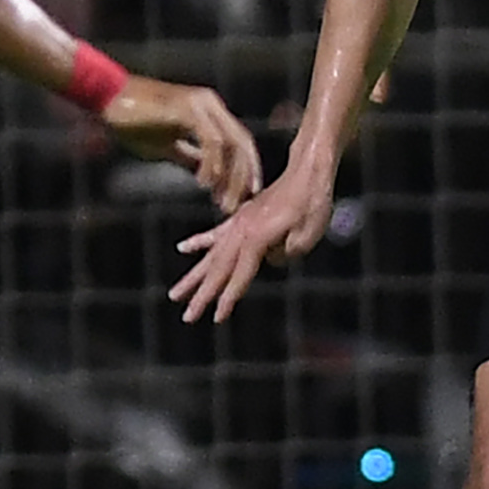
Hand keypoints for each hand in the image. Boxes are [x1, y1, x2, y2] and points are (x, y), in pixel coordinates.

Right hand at [103, 75, 263, 212]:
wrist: (107, 98)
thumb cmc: (133, 121)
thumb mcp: (167, 145)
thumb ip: (190, 158)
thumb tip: (208, 178)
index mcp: (210, 110)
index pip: (240, 141)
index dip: (248, 169)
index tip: (246, 195)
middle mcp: (211, 104)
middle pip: (242, 143)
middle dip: (242, 178)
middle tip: (233, 206)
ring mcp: (201, 105)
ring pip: (231, 144)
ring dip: (228, 177)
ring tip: (219, 202)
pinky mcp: (187, 110)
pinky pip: (210, 140)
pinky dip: (211, 164)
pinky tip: (202, 184)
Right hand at [168, 166, 337, 323]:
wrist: (308, 171)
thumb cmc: (313, 202)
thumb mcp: (309, 234)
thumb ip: (287, 252)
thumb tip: (271, 259)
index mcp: (258, 237)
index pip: (240, 275)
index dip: (229, 298)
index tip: (216, 318)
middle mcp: (242, 231)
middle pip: (219, 270)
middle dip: (202, 296)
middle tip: (187, 317)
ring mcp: (239, 223)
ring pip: (211, 256)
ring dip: (193, 276)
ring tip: (175, 294)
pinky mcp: (241, 216)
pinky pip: (216, 233)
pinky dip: (198, 242)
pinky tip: (183, 249)